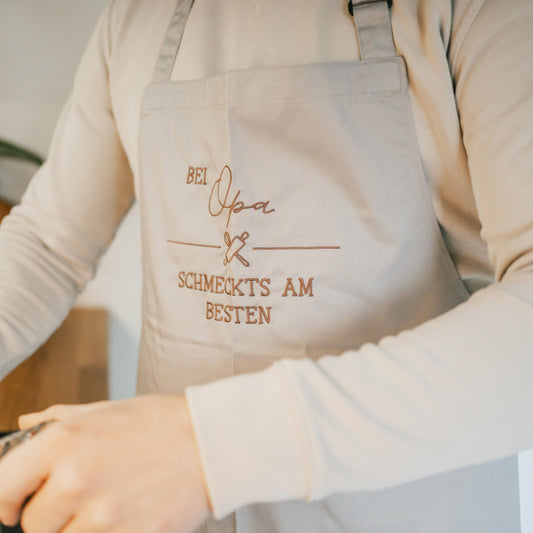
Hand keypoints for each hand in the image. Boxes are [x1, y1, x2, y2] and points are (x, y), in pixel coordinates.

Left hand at [0, 395, 210, 531]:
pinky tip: (129, 512)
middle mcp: (75, 480)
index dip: (7, 498)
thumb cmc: (161, 422)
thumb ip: (57, 419)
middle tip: (86, 493)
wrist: (212, 442)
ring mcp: (101, 516)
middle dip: (53, 513)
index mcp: (63, 442)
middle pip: (33, 524)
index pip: (2, 487)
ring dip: (82, 527)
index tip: (16, 502)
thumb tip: (24, 425)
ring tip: (113, 501)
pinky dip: (109, 532)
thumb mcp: (106, 410)